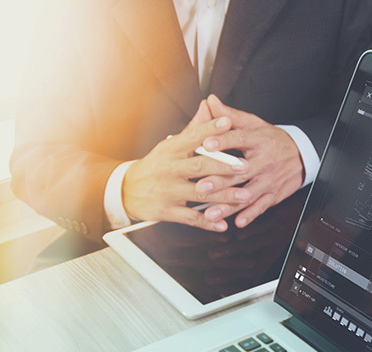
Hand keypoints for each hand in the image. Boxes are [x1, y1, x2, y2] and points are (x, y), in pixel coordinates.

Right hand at [122, 101, 249, 231]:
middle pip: (199, 166)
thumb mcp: (171, 145)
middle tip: (245, 167)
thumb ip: (194, 129)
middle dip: (224, 167)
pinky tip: (223, 224)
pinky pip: (191, 218)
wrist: (126, 190)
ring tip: (244, 196)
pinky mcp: (166, 211)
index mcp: (172, 150)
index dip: (211, 129)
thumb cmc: (155, 166)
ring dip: (224, 196)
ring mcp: (168, 191)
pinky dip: (208, 222)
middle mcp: (170, 169)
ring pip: (199, 193)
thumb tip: (209, 106)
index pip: (193, 137)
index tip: (229, 123)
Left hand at [194, 94, 305, 228]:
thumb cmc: (273, 140)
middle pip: (240, 171)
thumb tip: (210, 102)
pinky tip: (238, 222)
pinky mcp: (274, 195)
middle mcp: (264, 161)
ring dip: (229, 205)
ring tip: (211, 212)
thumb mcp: (254, 124)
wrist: (302, 155)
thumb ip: (230, 115)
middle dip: (220, 181)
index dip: (223, 141)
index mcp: (258, 141)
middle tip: (202, 187)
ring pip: (248, 194)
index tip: (206, 144)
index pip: (239, 139)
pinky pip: (262, 206)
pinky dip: (250, 215)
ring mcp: (269, 180)